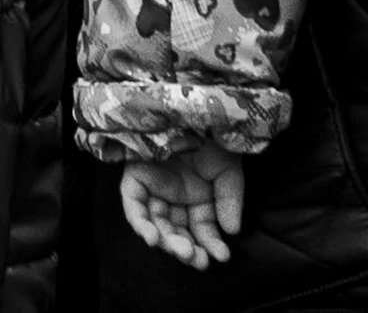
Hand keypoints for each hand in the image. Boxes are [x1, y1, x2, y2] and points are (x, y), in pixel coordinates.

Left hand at [121, 145, 245, 269]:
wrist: (199, 106)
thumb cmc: (215, 137)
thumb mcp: (229, 172)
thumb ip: (230, 201)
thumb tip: (233, 232)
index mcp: (196, 195)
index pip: (200, 229)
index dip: (210, 244)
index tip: (221, 257)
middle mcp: (174, 195)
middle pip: (176, 231)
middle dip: (187, 248)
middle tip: (198, 260)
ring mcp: (154, 187)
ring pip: (156, 224)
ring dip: (167, 241)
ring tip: (183, 251)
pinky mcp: (136, 177)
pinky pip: (134, 205)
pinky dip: (141, 223)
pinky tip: (153, 238)